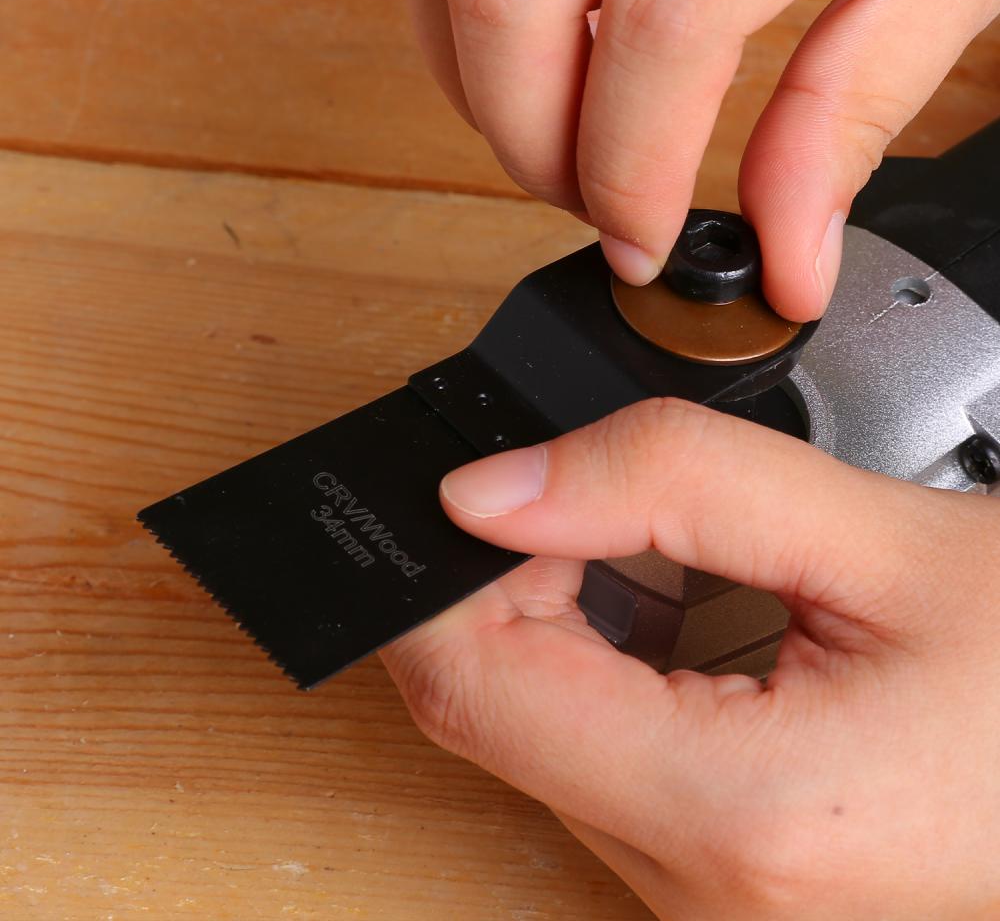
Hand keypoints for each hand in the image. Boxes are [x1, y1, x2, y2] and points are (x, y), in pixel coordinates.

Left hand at [381, 399, 999, 919]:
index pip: (474, 687)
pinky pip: (594, 752)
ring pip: (535, 728)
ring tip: (650, 550)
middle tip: (593, 501)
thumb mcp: (874, 535)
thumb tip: (495, 488)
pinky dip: (598, 660)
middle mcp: (699, 888)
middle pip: (493, 709)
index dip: (451, 573)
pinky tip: (666, 603)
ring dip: (557, 618)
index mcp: (735, 815)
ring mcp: (701, 892)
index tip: (491, 490)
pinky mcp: (711, 867)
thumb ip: (669, 481)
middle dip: (508, 583)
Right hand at [393, 0, 999, 318]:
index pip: (658, 26)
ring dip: (485, 88)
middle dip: (535, 148)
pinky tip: (534, 53)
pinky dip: (458, 17)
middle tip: (594, 204)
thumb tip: (787, 262)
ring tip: (564, 133)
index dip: (630, 169)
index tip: (641, 246)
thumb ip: (859, 104)